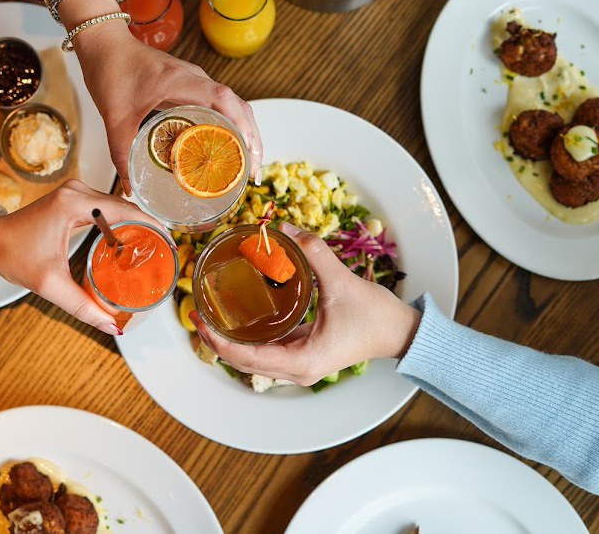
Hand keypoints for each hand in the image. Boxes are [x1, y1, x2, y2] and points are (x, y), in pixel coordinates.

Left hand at [0, 179, 162, 335]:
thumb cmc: (15, 256)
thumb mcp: (50, 284)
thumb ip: (83, 307)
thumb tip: (113, 327)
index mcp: (74, 203)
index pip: (126, 211)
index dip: (152, 226)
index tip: (169, 244)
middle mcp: (77, 191)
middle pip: (125, 207)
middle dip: (148, 227)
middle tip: (164, 252)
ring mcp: (75, 192)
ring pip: (117, 206)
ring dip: (135, 224)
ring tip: (153, 248)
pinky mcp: (72, 198)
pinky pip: (106, 208)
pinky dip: (120, 222)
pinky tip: (130, 241)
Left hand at [33, 0, 262, 194]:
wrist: (105, 45)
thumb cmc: (110, 71)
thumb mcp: (114, 117)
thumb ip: (121, 153)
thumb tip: (130, 188)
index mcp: (180, 81)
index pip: (223, 99)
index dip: (241, 125)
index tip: (249, 153)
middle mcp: (195, 79)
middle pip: (238, 106)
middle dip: (252, 139)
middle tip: (252, 172)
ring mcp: (196, 81)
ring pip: (234, 106)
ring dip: (246, 133)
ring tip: (248, 166)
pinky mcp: (192, 86)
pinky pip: (221, 106)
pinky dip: (232, 126)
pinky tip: (228, 147)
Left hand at [189, 223, 421, 385]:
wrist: (401, 332)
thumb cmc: (376, 317)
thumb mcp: (341, 282)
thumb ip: (313, 253)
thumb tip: (286, 230)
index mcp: (301, 360)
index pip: (245, 357)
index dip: (217, 339)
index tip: (199, 318)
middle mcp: (296, 368)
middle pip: (243, 360)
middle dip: (216, 338)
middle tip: (197, 310)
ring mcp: (300, 363)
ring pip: (253, 357)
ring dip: (231, 338)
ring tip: (211, 312)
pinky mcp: (305, 353)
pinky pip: (268, 349)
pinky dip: (249, 335)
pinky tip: (240, 314)